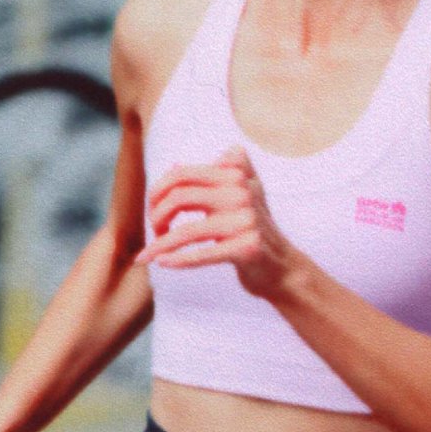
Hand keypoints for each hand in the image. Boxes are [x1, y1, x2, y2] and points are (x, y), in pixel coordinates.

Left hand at [145, 150, 301, 300]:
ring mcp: (246, 220)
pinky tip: (163, 263)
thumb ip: (212, 176)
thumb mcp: (240, 193)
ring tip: (148, 255)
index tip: (153, 209)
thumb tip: (173, 165)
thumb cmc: (254, 230)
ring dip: (160, 244)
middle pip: (179, 197)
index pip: (182, 174)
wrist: (282, 266)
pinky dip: (177, 260)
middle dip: (157, 216)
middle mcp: (242, 192)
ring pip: (186, 231)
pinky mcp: (247, 248)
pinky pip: (202, 254)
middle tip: (154, 231)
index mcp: (235, 175)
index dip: (158, 191)